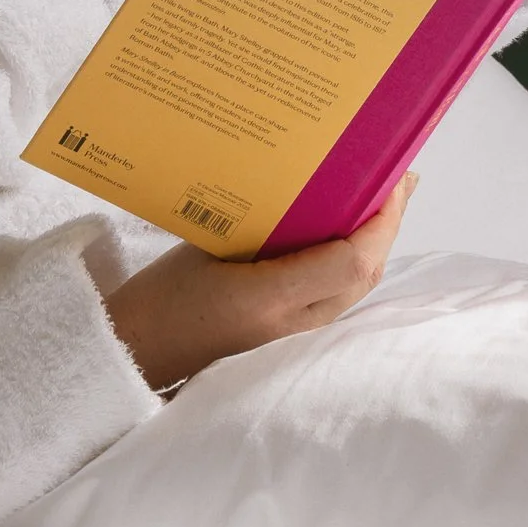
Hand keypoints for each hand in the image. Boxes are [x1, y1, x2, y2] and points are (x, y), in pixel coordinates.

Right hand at [104, 179, 415, 390]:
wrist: (135, 352)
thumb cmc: (162, 297)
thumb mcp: (204, 245)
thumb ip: (260, 220)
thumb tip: (310, 180)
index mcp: (270, 299)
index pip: (352, 261)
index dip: (382, 219)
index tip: (391, 174)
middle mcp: (293, 323)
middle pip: (366, 274)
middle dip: (387, 223)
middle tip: (392, 175)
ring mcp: (293, 336)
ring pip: (357, 286)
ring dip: (373, 241)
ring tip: (377, 195)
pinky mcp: (288, 335)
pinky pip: (336, 293)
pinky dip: (351, 258)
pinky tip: (346, 229)